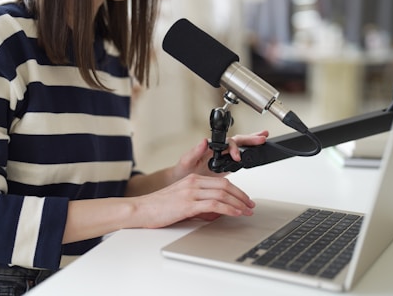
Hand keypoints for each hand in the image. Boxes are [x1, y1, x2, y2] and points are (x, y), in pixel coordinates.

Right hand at [135, 173, 255, 228]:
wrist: (141, 210)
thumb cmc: (158, 207)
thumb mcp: (181, 201)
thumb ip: (198, 203)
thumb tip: (215, 212)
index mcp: (192, 180)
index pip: (220, 181)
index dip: (236, 190)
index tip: (244, 200)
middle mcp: (192, 183)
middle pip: (225, 185)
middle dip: (242, 196)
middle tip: (251, 205)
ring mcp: (190, 192)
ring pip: (222, 193)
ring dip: (238, 202)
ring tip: (247, 211)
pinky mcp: (188, 203)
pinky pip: (214, 204)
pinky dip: (228, 208)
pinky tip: (235, 213)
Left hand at [171, 130, 268, 180]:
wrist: (180, 182)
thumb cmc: (181, 172)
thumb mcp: (185, 162)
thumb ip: (194, 152)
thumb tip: (203, 141)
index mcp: (209, 147)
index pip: (226, 143)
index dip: (233, 148)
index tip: (236, 157)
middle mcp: (217, 151)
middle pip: (236, 141)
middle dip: (250, 139)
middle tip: (262, 137)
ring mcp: (222, 158)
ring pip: (239, 148)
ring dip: (251, 144)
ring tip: (263, 140)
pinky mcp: (224, 167)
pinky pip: (238, 159)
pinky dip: (248, 155)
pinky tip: (256, 153)